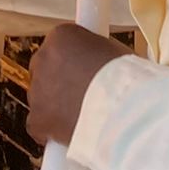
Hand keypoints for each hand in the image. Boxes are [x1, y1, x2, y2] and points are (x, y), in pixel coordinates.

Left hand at [25, 25, 129, 145]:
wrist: (130, 110)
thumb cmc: (131, 80)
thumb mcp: (116, 53)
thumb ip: (95, 56)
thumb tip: (95, 66)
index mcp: (62, 36)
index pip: (59, 49)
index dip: (73, 66)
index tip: (82, 75)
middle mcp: (44, 58)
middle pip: (47, 73)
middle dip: (62, 86)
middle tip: (84, 98)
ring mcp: (38, 89)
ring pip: (42, 99)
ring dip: (57, 108)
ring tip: (86, 117)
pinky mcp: (37, 118)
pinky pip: (38, 126)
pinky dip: (52, 132)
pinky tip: (72, 133)